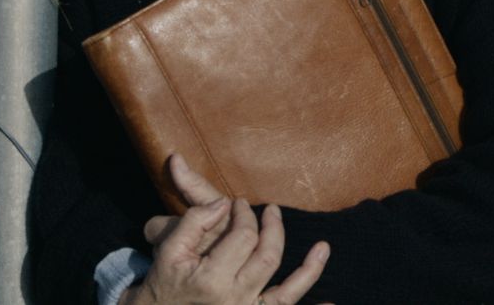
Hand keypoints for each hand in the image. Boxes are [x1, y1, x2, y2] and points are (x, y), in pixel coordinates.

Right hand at [131, 154, 330, 304]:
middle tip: (270, 210)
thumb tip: (221, 199)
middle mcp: (233, 298)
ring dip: (308, 269)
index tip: (236, 203)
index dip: (242, 214)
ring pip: (286, 291)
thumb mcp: (169, 247)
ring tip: (322, 246)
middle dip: (271, 229)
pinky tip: (331, 304)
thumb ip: (194, 218)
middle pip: (266, 256)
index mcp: (211, 278)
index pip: (243, 235)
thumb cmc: (163, 282)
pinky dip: (304, 297)